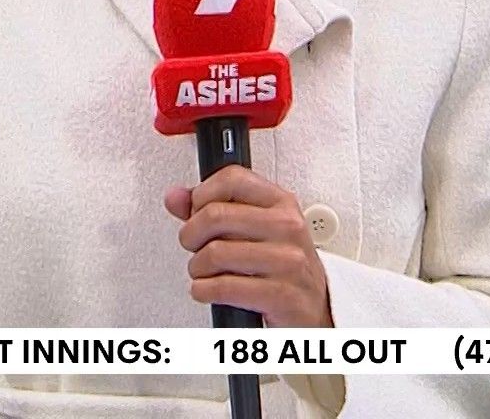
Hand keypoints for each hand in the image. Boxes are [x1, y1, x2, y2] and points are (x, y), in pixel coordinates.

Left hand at [166, 166, 332, 328]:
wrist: (314, 309)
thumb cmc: (280, 267)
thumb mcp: (254, 230)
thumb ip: (211, 209)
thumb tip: (175, 197)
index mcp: (281, 203)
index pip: (231, 179)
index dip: (202, 194)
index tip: (196, 211)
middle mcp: (287, 227)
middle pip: (215, 215)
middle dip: (191, 235)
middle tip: (194, 246)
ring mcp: (287, 260)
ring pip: (215, 253)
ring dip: (197, 268)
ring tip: (204, 272)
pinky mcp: (281, 294)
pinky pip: (223, 286)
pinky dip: (203, 290)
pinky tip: (208, 289)